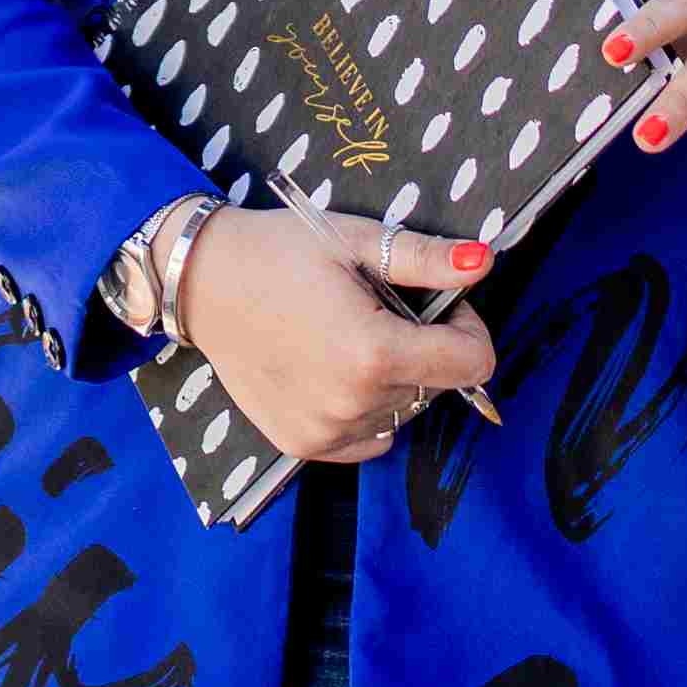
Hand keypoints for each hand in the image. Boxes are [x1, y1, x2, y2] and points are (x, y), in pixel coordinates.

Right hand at [171, 206, 493, 463]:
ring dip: (395, 379)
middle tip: (380, 309)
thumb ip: (426, 260)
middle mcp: (355, 404)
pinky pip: (370, 437)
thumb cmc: (280, 252)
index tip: (436, 304)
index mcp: (375, 353)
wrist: (202, 282)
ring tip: (350, 337)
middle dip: (426, 347)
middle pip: (437, 385)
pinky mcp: (304, 444)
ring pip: (404, 410)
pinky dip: (367, 408)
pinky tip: (334, 370)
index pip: (473, 364)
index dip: (466, 327)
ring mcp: (328, 431)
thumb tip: (484, 263)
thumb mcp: (357, 242)